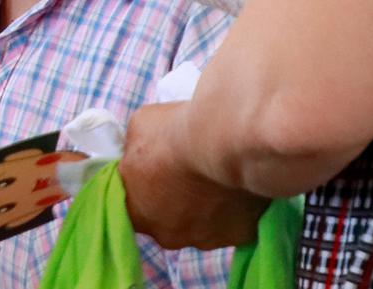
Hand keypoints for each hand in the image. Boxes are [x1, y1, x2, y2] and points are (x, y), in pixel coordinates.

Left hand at [120, 102, 269, 250]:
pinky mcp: (240, 236)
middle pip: (168, 219)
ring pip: (202, 223)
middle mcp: (169, 235)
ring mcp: (206, 239)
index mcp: (137, 214)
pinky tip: (236, 186)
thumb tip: (143, 154)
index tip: (154, 171)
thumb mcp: (137, 132)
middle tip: (187, 172)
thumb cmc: (171, 135)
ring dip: (206, 206)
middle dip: (175, 200)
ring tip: (214, 176)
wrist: (222, 142)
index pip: (132, 208)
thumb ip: (136, 153)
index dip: (143, 189)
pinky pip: (233, 223)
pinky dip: (234, 209)